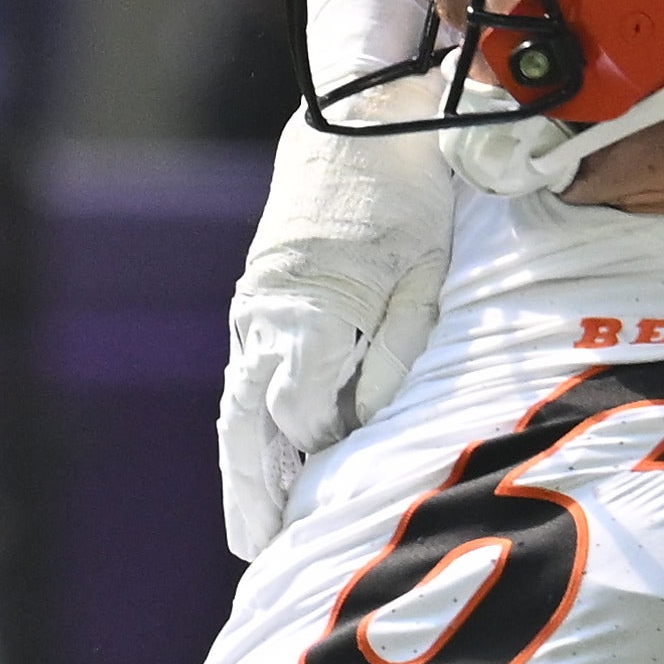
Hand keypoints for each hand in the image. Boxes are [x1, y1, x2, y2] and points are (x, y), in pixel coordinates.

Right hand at [215, 116, 458, 556]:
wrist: (354, 113)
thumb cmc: (404, 193)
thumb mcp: (424, 273)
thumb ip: (392, 354)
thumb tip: (363, 426)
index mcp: (309, 314)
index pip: (303, 415)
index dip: (321, 458)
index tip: (334, 499)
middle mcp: (267, 317)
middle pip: (250, 423)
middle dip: (253, 490)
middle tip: (259, 550)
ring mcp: (255, 307)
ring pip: (239, 404)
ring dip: (243, 466)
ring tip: (249, 527)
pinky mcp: (259, 297)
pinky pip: (247, 374)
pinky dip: (248, 424)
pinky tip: (259, 459)